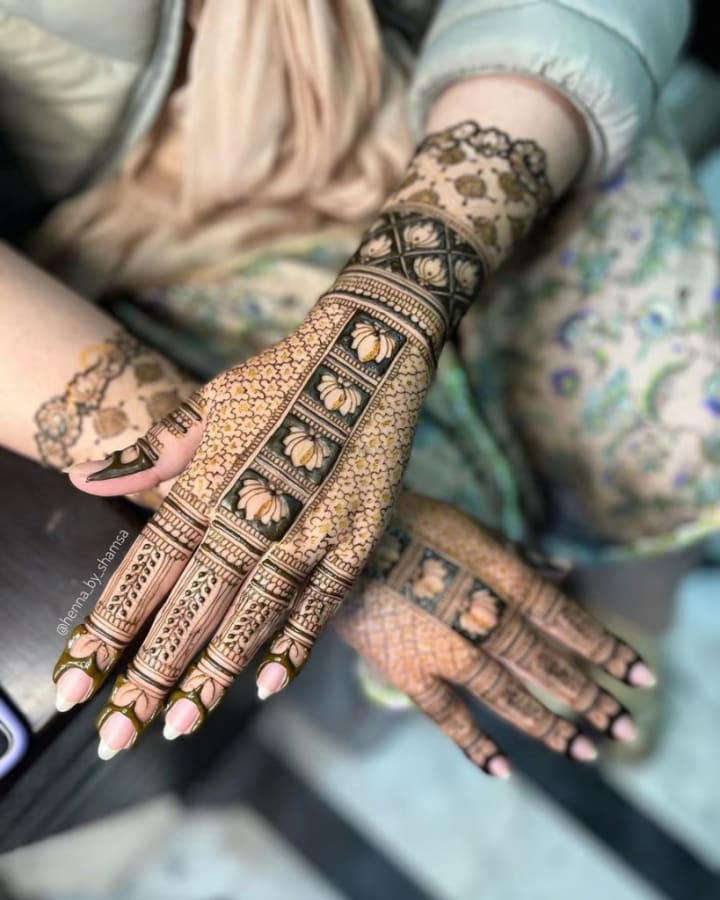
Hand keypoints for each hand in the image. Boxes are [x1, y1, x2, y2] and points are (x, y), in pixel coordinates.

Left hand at [54, 119, 555, 757]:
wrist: (369, 348)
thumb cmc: (282, 375)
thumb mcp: (210, 400)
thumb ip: (155, 450)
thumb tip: (92, 481)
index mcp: (211, 479)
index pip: (148, 567)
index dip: (111, 626)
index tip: (78, 679)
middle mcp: (255, 510)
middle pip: (193, 605)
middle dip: (151, 672)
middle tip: (116, 734)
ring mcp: (311, 527)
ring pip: (253, 613)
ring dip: (214, 673)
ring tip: (179, 725)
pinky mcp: (358, 533)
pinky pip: (324, 599)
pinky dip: (297, 641)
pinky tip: (270, 685)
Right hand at [334, 494, 655, 777]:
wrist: (338, 536)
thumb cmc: (405, 519)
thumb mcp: (467, 526)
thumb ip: (516, 554)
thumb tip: (563, 571)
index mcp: (502, 575)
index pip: (568, 621)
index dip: (607, 650)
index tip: (640, 676)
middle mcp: (484, 616)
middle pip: (549, 664)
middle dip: (590, 697)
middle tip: (624, 728)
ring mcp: (448, 649)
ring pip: (511, 697)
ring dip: (552, 725)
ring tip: (585, 749)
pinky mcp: (409, 672)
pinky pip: (450, 719)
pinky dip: (477, 746)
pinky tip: (504, 769)